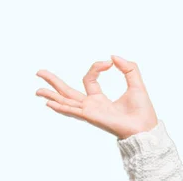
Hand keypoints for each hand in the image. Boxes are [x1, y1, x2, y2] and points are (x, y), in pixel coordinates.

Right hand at [35, 55, 158, 139]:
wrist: (145, 125)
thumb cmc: (142, 109)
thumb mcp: (135, 82)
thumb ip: (128, 68)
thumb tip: (113, 57)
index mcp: (100, 98)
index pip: (89, 79)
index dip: (96, 67)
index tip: (109, 63)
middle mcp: (91, 105)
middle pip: (68, 92)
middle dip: (54, 82)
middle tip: (39, 72)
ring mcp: (90, 111)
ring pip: (66, 101)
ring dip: (51, 94)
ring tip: (37, 90)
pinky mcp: (92, 116)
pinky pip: (74, 110)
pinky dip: (61, 106)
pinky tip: (49, 103)